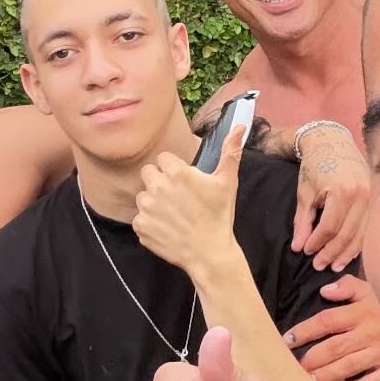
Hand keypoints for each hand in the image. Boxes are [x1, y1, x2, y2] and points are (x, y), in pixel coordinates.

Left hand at [133, 127, 245, 275]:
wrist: (209, 253)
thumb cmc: (219, 216)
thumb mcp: (227, 182)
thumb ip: (230, 151)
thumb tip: (239, 126)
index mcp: (176, 172)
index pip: (163, 159)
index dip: (174, 169)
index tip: (184, 182)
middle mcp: (157, 187)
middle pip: (148, 173)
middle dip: (160, 181)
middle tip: (177, 197)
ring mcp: (146, 208)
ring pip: (142, 195)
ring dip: (153, 202)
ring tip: (173, 214)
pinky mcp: (140, 226)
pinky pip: (139, 218)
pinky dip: (150, 223)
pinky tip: (167, 228)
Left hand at [284, 276, 379, 380]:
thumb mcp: (376, 289)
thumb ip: (349, 287)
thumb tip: (325, 290)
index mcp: (362, 312)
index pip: (326, 321)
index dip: (304, 331)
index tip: (288, 339)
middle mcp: (368, 333)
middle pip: (332, 347)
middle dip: (310, 358)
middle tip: (293, 366)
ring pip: (345, 367)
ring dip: (324, 375)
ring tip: (307, 380)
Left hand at [291, 126, 369, 269]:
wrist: (332, 141)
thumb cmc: (315, 165)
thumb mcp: (305, 193)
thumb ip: (303, 222)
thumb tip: (299, 247)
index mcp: (343, 191)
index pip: (330, 227)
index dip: (318, 243)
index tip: (307, 252)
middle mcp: (362, 195)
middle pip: (347, 234)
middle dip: (332, 253)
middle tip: (319, 266)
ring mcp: (372, 196)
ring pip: (361, 233)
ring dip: (347, 252)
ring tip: (335, 265)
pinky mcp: (375, 197)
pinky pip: (368, 226)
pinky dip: (358, 241)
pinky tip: (349, 253)